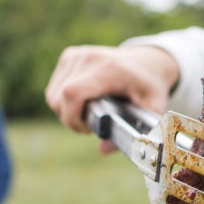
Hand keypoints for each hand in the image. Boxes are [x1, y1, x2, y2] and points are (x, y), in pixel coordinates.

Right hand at [44, 45, 179, 149]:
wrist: (147, 61)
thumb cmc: (149, 87)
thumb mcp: (150, 110)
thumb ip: (132, 132)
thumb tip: (103, 149)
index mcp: (110, 70)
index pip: (72, 93)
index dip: (72, 117)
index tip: (88, 129)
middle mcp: (90, 58)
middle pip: (59, 97)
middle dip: (70, 119)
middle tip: (90, 126)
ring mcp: (77, 55)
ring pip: (53, 94)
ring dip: (65, 111)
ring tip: (87, 114)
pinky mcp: (70, 56)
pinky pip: (54, 87)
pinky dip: (62, 100)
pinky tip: (82, 102)